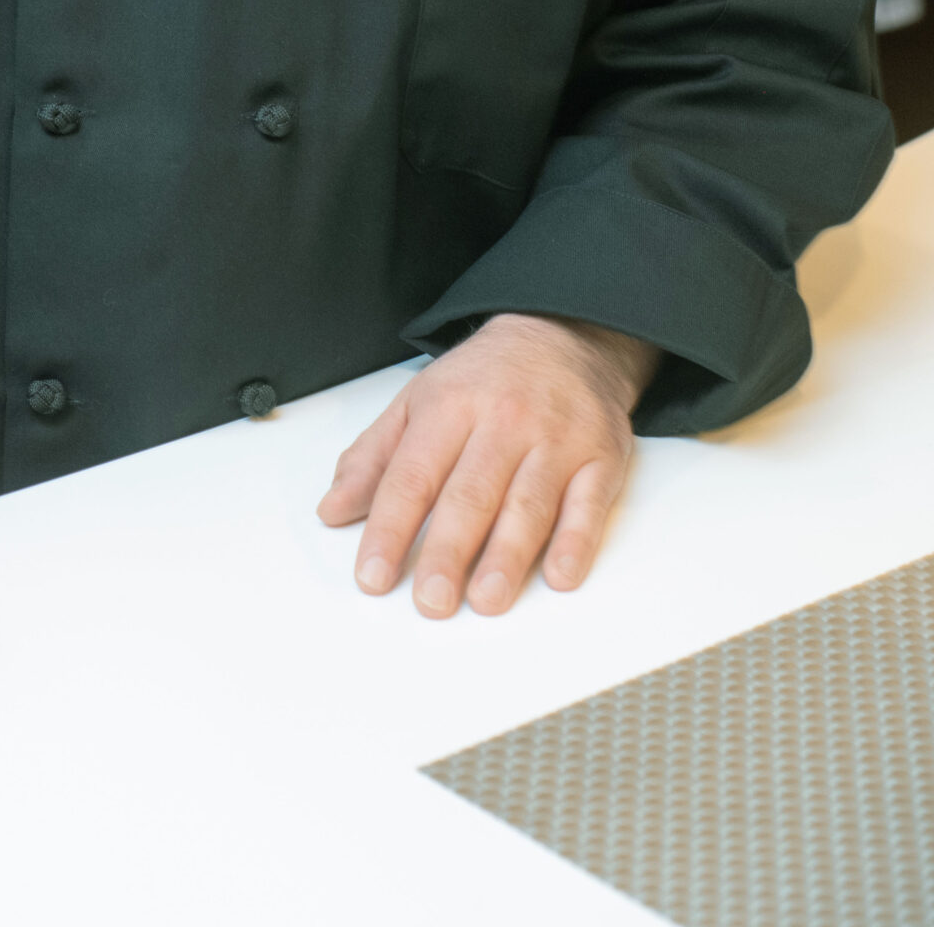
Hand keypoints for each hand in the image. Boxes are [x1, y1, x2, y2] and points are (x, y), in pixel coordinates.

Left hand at [317, 314, 656, 616]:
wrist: (564, 332)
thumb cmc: (484, 379)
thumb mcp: (417, 401)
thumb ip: (374, 458)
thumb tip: (332, 510)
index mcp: (449, 405)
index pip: (412, 475)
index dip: (389, 529)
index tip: (372, 576)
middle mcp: (502, 421)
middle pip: (470, 495)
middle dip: (448, 552)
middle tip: (430, 601)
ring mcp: (555, 439)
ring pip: (528, 504)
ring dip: (507, 557)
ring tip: (485, 600)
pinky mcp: (601, 456)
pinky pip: (588, 502)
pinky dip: (576, 541)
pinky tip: (559, 576)